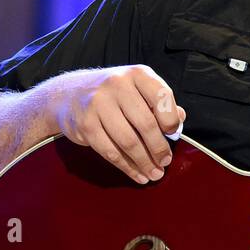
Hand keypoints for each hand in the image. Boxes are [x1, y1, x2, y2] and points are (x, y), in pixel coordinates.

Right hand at [48, 65, 185, 183]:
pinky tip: (138, 175)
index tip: (173, 134)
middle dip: (159, 148)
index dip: (171, 119)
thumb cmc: (114, 95)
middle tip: (166, 162)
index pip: (162, 96)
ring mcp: (98, 104)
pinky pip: (110, 152)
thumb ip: (160, 103)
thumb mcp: (139, 89)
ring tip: (154, 173)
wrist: (69, 94)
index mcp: (137, 74)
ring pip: (128, 141)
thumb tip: (180, 120)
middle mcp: (117, 85)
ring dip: (144, 162)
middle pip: (145, 123)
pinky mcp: (85, 124)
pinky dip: (127, 167)